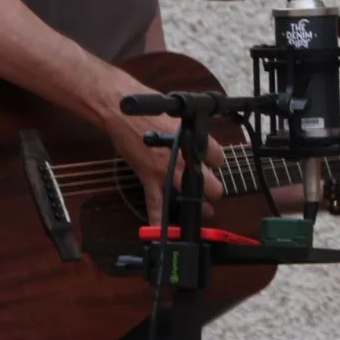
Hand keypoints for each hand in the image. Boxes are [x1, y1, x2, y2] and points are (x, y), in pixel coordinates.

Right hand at [106, 88, 224, 225]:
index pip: (218, 158)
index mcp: (193, 140)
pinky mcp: (148, 178)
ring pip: (190, 198)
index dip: (215, 162)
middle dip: (213, 190)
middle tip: (211, 190)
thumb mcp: (178, 116)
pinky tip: (163, 231)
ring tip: (205, 212)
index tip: (210, 162)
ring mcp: (166, 171)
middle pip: (211, 185)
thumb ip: (190, 133)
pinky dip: (158, 220)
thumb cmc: (149, 108)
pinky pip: (155, 204)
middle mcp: (184, 158)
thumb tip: (198, 140)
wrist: (121, 110)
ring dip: (198, 207)